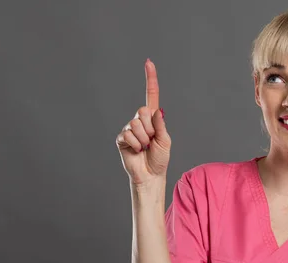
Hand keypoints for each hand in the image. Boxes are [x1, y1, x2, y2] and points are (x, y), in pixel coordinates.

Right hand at [116, 59, 171, 184]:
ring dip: (144, 139)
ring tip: (145, 148)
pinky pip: (128, 134)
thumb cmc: (159, 159)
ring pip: (135, 124)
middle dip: (150, 128)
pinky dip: (136, 145)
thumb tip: (155, 111)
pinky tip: (137, 151)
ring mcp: (129, 129)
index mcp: (153, 119)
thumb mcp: (166, 141)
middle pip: (142, 111)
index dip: (150, 79)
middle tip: (151, 141)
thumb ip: (161, 125)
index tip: (148, 62)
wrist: (150, 175)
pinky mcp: (121, 138)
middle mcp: (140, 121)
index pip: (151, 95)